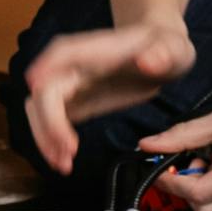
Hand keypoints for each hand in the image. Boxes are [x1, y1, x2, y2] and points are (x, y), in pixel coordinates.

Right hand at [19, 17, 196, 172]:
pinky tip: (63, 159)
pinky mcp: (74, 100)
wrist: (160, 51)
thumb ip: (163, 54)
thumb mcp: (173, 48)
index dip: (46, 82)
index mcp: (93, 49)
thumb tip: (148, 62)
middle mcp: (73, 65)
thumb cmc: (163, 46)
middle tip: (68, 155)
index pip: (59, 58)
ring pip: (38, 108)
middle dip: (49, 125)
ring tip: (63, 164)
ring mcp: (70, 83)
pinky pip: (49, 120)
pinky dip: (50, 140)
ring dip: (44, 137)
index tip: (49, 111)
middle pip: (43, 91)